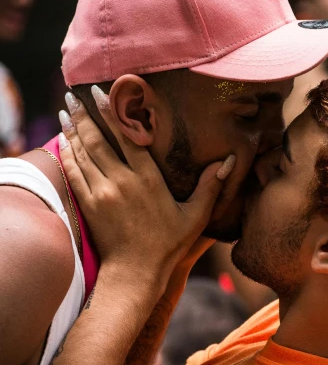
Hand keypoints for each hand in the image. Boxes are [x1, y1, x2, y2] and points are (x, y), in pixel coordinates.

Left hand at [58, 88, 234, 301]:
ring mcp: (101, 193)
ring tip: (65, 110)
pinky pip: (73, 172)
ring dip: (72, 129)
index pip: (126, 136)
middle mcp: (122, 181)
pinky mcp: (88, 205)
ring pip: (82, 152)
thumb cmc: (168, 245)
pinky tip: (62, 140)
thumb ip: (210, 186)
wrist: (135, 273)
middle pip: (98, 139)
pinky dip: (66, 153)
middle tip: (73, 94)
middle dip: (84, 114)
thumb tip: (228, 160)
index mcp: (148, 179)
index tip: (101, 91)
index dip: (112, 111)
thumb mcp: (195, 217)